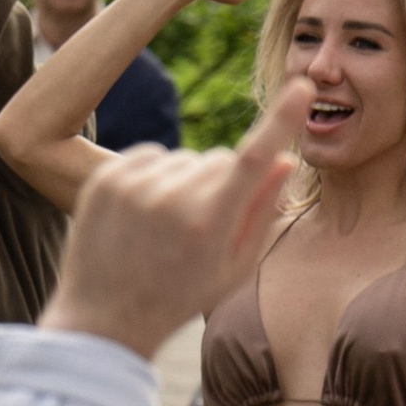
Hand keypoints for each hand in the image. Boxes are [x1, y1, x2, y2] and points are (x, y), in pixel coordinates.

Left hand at [46, 82, 310, 359]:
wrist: (104, 318)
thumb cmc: (180, 296)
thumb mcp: (234, 268)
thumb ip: (264, 212)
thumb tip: (284, 159)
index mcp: (209, 225)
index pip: (254, 158)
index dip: (282, 120)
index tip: (302, 86)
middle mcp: (170, 199)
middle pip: (219, 159)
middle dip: (222, 183)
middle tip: (201, 228)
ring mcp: (132, 186)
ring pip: (184, 159)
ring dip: (184, 182)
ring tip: (164, 228)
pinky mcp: (104, 178)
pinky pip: (150, 155)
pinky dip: (154, 176)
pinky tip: (143, 214)